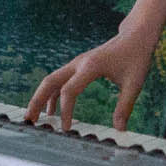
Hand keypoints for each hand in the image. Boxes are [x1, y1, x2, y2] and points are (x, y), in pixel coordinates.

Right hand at [26, 29, 158, 131]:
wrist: (135, 35)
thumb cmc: (136, 57)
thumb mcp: (134, 83)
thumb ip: (125, 106)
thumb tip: (119, 130)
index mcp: (91, 66)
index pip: (69, 91)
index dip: (65, 111)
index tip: (67, 129)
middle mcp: (79, 63)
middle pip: (49, 82)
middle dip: (37, 101)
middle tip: (29, 121)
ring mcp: (77, 63)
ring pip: (52, 80)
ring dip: (41, 98)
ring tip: (34, 118)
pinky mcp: (79, 66)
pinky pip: (60, 81)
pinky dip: (52, 95)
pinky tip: (52, 111)